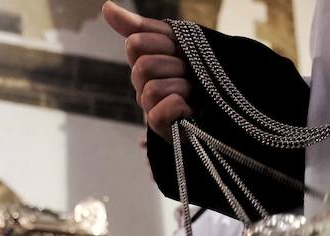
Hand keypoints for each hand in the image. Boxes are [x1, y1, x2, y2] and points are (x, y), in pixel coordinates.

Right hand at [103, 1, 192, 136]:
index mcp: (143, 61)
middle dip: (175, 66)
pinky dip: (179, 107)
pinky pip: (160, 113)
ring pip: (153, 89)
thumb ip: (141, 27)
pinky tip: (188, 109)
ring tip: (192, 92)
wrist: (224, 104)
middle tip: (189, 74)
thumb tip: (106, 6)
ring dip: (182, 87)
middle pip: (144, 66)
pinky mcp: (159, 129)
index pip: (136, 43)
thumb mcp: (174, 42)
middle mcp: (142, 85)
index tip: (179, 50)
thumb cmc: (197, 72)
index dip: (162, 43)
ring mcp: (148, 108)